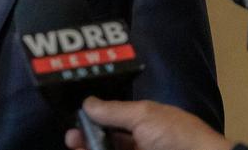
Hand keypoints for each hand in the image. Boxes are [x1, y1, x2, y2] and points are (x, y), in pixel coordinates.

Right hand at [64, 97, 232, 149]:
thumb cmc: (176, 136)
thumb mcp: (145, 116)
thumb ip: (115, 111)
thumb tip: (88, 102)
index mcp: (148, 122)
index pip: (116, 117)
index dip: (96, 116)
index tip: (78, 115)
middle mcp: (142, 141)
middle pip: (109, 139)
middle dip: (88, 135)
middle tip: (71, 135)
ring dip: (89, 147)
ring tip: (73, 144)